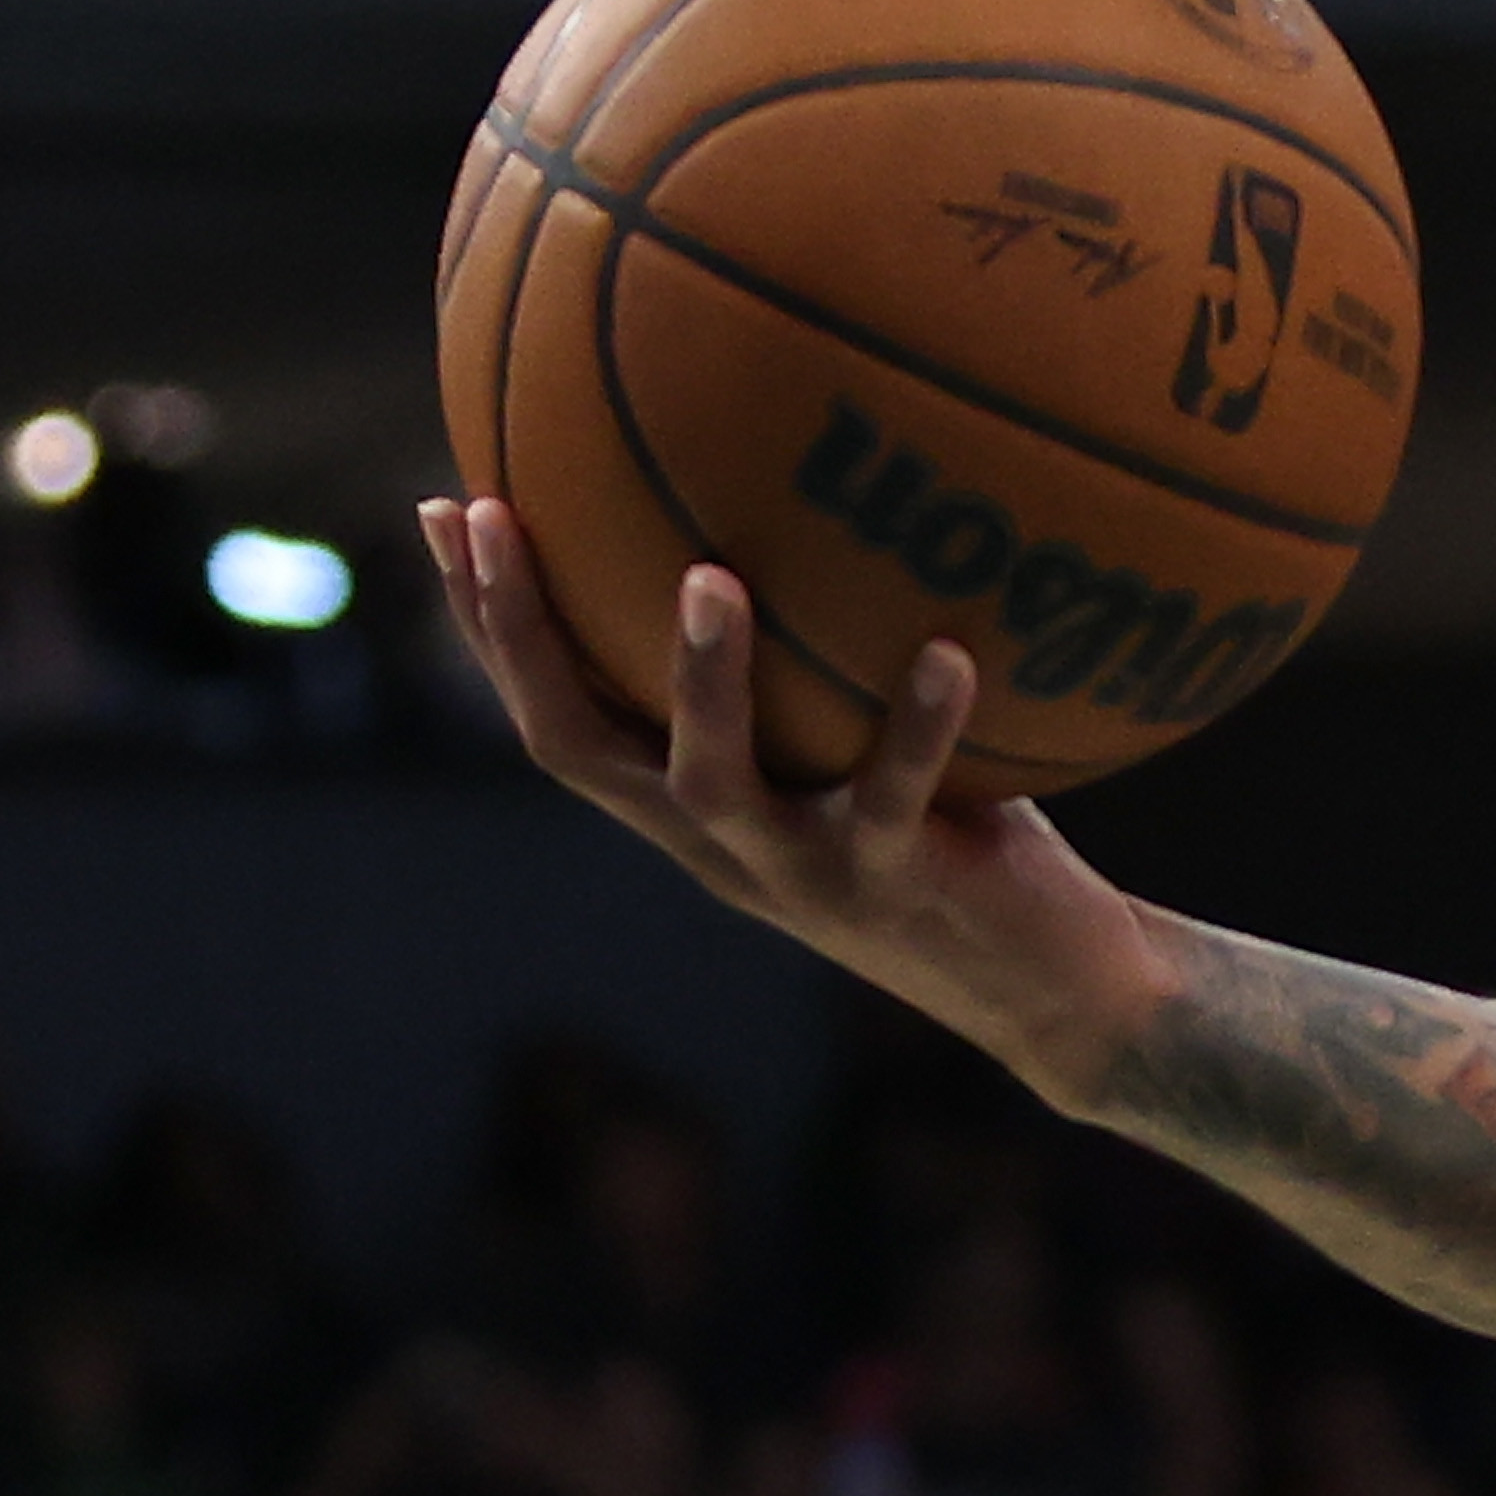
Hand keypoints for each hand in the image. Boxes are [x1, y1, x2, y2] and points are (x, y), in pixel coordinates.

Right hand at [419, 497, 1176, 1097]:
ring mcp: (801, 870)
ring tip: (710, 577)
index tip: (448, 505)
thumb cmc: (958, 838)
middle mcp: (719, 844)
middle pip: (577, 744)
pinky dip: (921, 725)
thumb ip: (817, 669)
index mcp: (689, 809)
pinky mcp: (897, 883)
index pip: (554, 710)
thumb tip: (809, 513)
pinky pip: (899, 796)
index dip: (490, 623)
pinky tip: (948, 650)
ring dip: (705, 680)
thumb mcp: (859, 750)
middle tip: (495, 517)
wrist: (1047, 990)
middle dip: (520, 635)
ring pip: (714, 779)